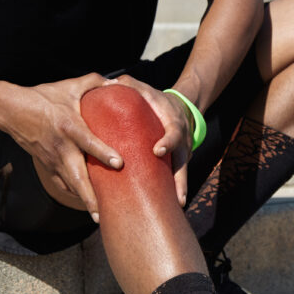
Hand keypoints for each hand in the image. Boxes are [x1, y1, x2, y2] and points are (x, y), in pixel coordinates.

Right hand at [2, 73, 123, 220]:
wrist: (11, 110)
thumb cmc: (43, 97)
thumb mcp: (69, 86)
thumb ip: (94, 82)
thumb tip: (118, 82)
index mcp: (69, 126)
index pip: (88, 141)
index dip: (103, 152)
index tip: (119, 163)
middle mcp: (61, 147)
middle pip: (77, 176)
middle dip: (90, 196)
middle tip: (104, 213)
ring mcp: (52, 159)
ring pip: (70, 185)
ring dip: (84, 201)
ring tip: (100, 217)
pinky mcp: (47, 165)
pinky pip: (62, 184)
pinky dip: (74, 194)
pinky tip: (87, 204)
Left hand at [106, 74, 193, 206]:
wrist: (181, 108)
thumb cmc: (156, 100)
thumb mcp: (145, 89)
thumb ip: (129, 85)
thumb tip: (109, 84)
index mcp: (174, 122)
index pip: (174, 132)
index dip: (168, 142)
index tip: (157, 151)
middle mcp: (183, 140)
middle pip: (184, 162)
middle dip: (180, 180)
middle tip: (176, 197)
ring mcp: (184, 153)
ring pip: (183, 174)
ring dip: (179, 191)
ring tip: (175, 209)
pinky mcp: (179, 163)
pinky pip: (176, 178)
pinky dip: (172, 192)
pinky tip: (165, 208)